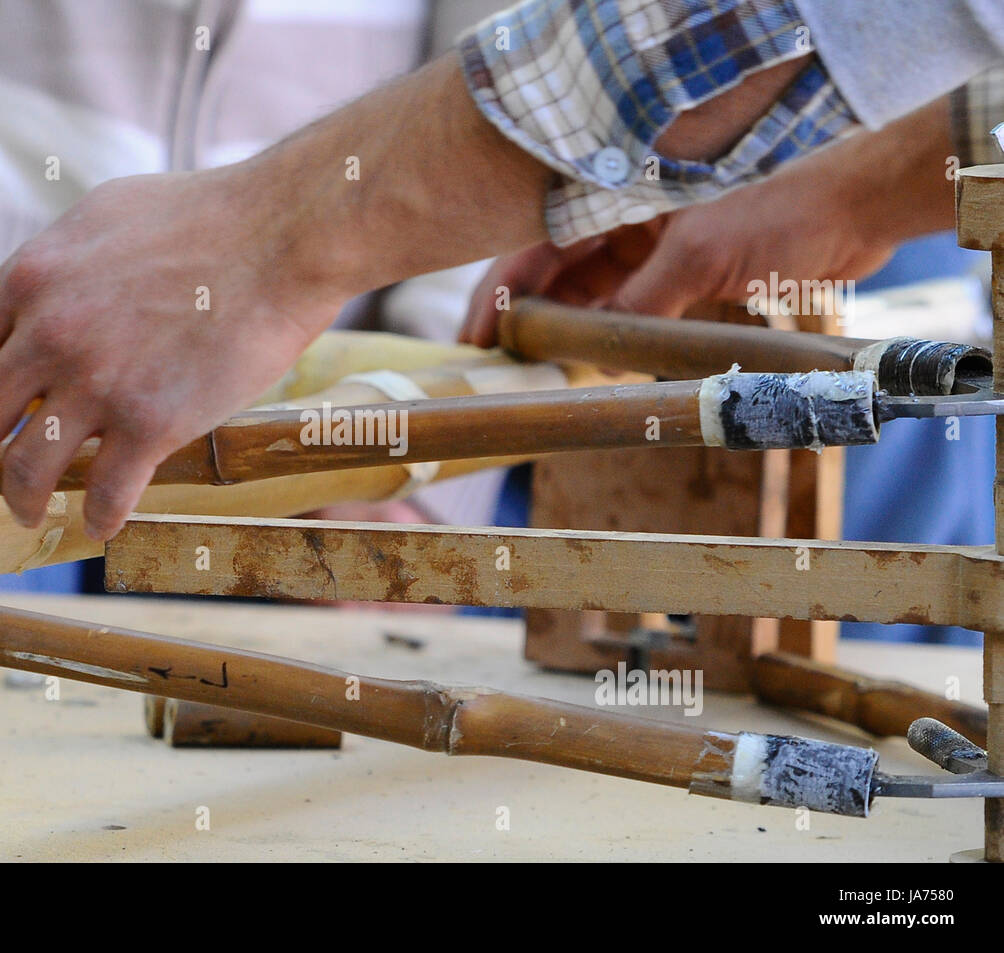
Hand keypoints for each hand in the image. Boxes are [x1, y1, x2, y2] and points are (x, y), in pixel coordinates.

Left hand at [0, 164, 346, 540]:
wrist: (280, 236)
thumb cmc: (202, 217)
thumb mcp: (99, 217)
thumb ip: (52, 266)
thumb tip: (26, 299)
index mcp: (29, 280)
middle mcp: (50, 335)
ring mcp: (100, 382)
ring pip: (30, 469)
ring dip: (20, 502)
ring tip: (27, 515)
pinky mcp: (154, 422)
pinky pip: (110, 491)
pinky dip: (99, 518)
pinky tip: (99, 526)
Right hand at [461, 97, 952, 345]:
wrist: (856, 211)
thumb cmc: (782, 208)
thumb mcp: (700, 256)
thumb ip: (641, 304)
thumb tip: (597, 355)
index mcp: (618, 196)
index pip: (539, 244)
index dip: (501, 292)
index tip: (477, 337)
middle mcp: (626, 221)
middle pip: (555, 274)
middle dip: (525, 319)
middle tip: (498, 367)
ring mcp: (653, 249)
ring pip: (589, 297)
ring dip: (563, 334)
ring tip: (534, 374)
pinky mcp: (681, 275)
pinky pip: (628, 311)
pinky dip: (607, 339)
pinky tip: (587, 367)